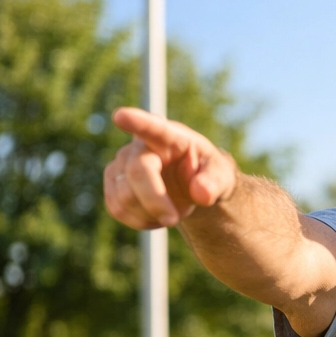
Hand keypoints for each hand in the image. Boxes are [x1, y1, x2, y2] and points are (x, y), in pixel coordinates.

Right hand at [104, 108, 236, 228]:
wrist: (191, 185)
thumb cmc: (207, 174)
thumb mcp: (221, 177)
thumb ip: (215, 182)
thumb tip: (201, 194)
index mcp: (171, 137)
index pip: (153, 127)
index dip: (136, 122)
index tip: (120, 115)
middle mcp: (140, 146)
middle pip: (137, 172)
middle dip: (154, 201)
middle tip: (174, 220)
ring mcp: (122, 163)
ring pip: (124, 195)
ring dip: (149, 213)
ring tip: (171, 213)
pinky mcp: (113, 182)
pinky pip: (117, 208)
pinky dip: (138, 221)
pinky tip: (155, 217)